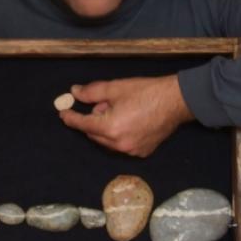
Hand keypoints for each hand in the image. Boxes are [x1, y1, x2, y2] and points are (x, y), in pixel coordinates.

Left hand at [59, 75, 194, 157]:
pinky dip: (118, 135)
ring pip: (107, 141)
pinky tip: (129, 121)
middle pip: (94, 134)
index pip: (83, 125)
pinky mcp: (142, 152)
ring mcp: (131, 151)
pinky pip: (121, 145)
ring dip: (105, 128)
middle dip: (94, 120)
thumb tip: (75, 93)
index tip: (63, 114)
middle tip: (104, 104)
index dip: (71, 118)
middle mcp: (119, 144)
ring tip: (119, 110)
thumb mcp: (115, 88)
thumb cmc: (146, 92)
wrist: (177, 101)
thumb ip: (92, 93)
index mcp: (111, 128)